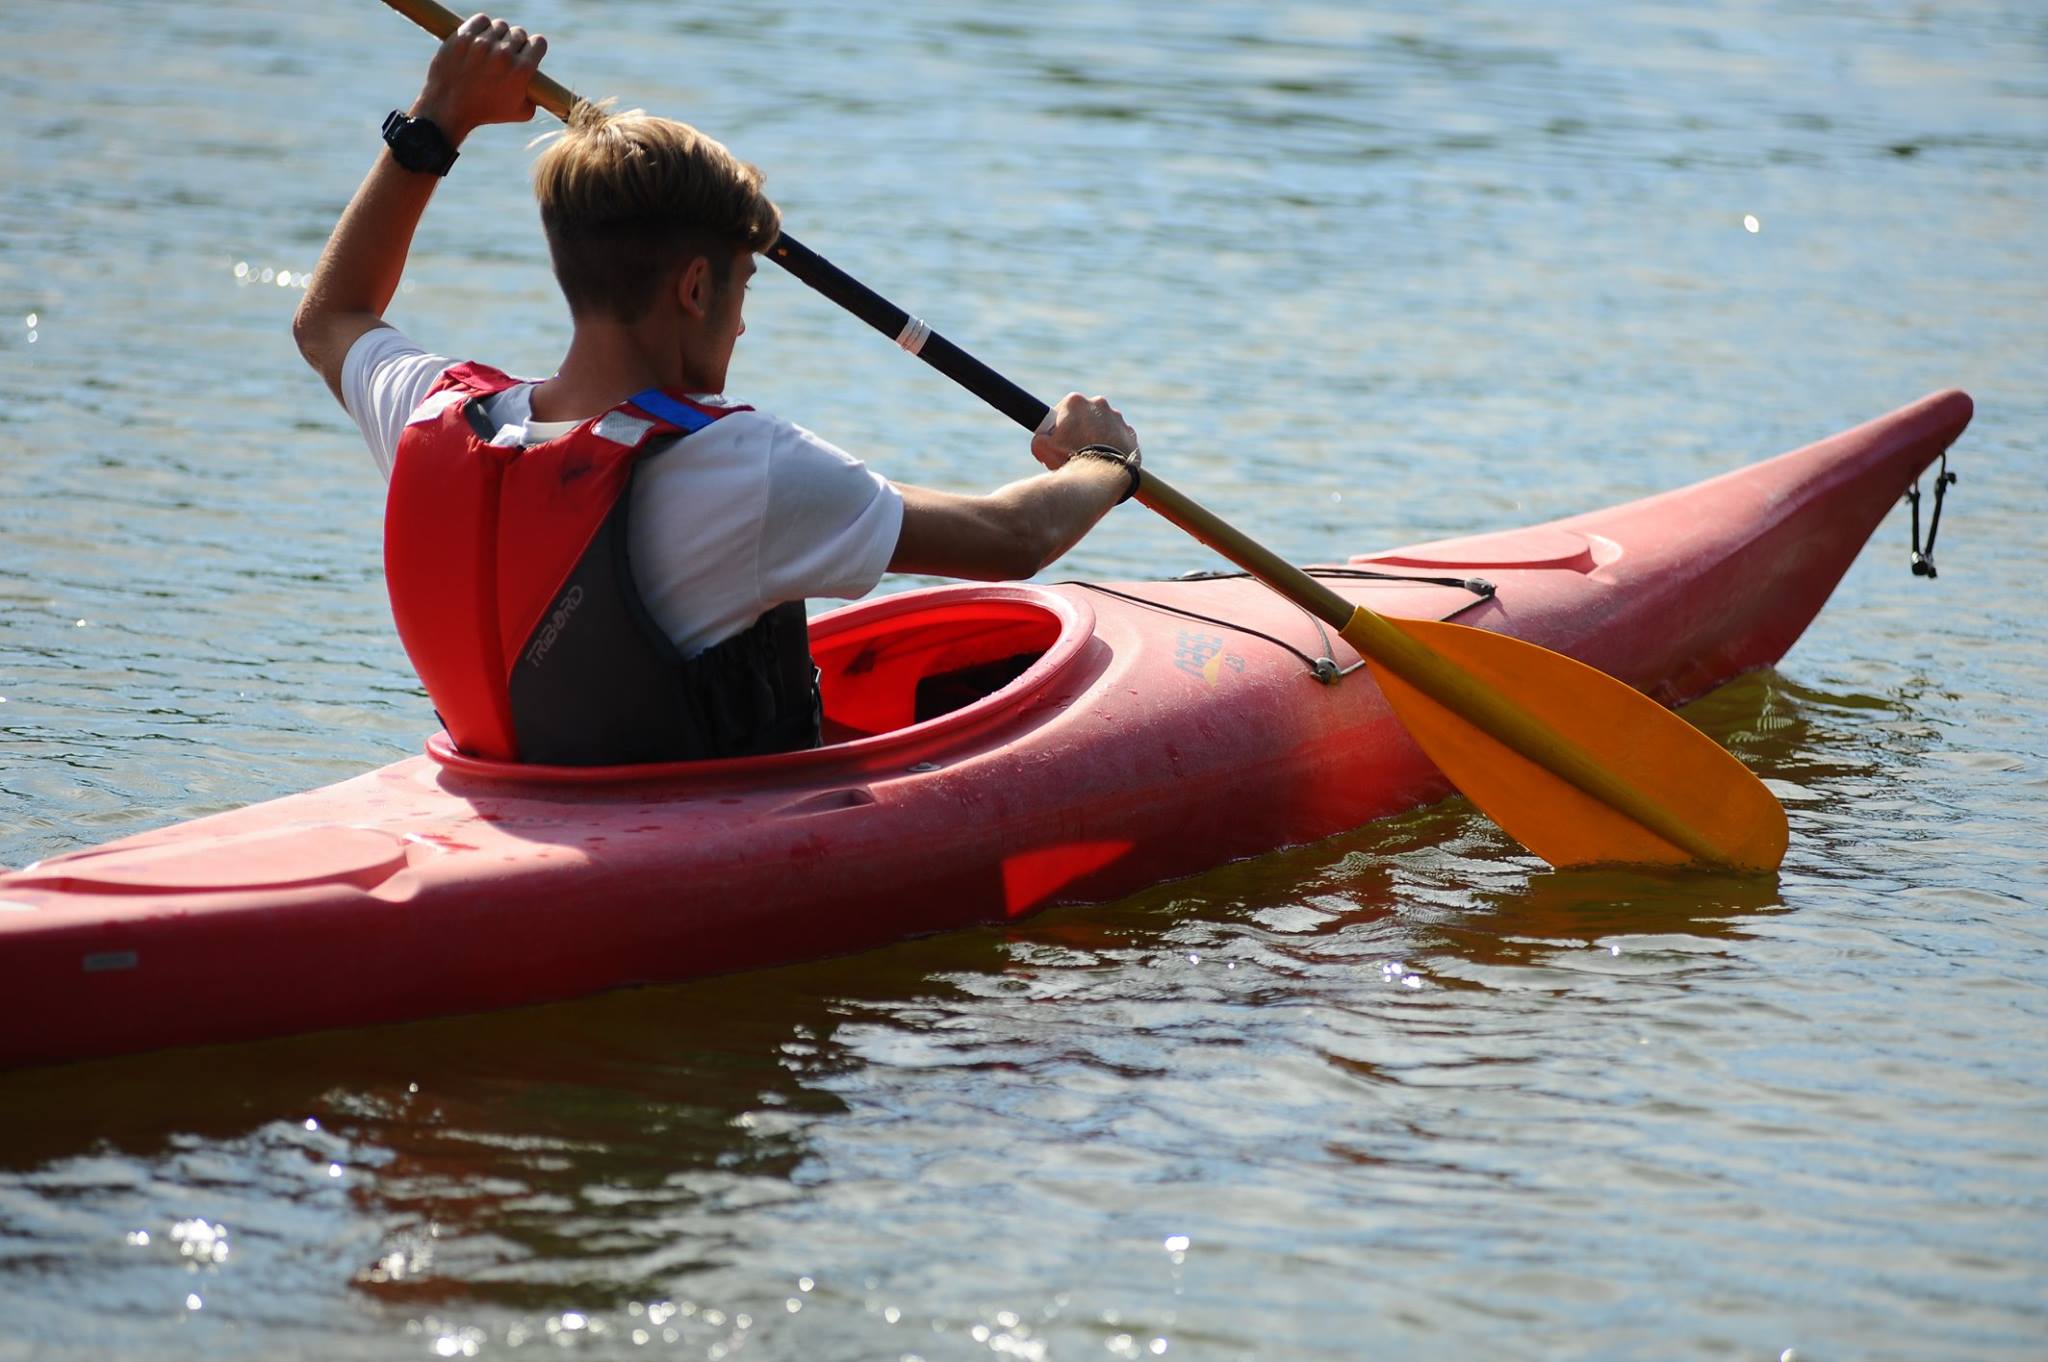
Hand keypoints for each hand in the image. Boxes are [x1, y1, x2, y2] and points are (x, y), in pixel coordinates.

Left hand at [412, 13, 547, 140]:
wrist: (449, 108)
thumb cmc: (486, 112)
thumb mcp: (520, 112)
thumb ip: (535, 97)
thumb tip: (539, 88)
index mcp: (522, 71)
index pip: (539, 42)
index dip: (534, 47)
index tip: (527, 52)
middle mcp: (504, 54)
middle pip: (519, 33)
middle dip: (515, 43)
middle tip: (505, 54)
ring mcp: (482, 44)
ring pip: (500, 26)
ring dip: (497, 35)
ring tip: (490, 48)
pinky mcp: (464, 36)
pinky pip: (481, 20)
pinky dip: (482, 26)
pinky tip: (479, 38)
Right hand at [1031, 393, 1138, 470]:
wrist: (1099, 475)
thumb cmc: (1069, 458)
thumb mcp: (1041, 447)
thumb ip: (1040, 438)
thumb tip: (1043, 439)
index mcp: (1076, 401)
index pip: (1064, 409)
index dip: (1060, 426)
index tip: (1059, 440)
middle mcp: (1099, 403)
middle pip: (1085, 416)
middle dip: (1080, 429)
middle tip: (1074, 450)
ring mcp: (1117, 418)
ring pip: (1103, 426)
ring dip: (1097, 438)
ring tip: (1091, 458)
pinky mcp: (1130, 434)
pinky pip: (1118, 438)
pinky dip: (1112, 447)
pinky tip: (1105, 460)